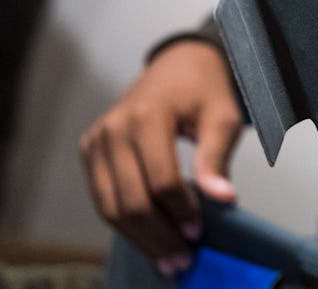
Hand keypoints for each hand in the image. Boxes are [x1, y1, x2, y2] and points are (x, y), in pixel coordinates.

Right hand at [79, 39, 242, 273]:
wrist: (178, 63)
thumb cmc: (204, 88)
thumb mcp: (223, 116)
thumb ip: (217, 158)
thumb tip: (223, 199)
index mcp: (147, 116)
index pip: (161, 180)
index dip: (181, 212)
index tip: (200, 232)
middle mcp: (113, 129)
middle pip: (131, 199)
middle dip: (158, 235)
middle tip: (182, 258)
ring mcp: (96, 141)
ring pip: (111, 206)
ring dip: (139, 237)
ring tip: (167, 258)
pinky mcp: (90, 151)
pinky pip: (104, 197)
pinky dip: (125, 222)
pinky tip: (149, 238)